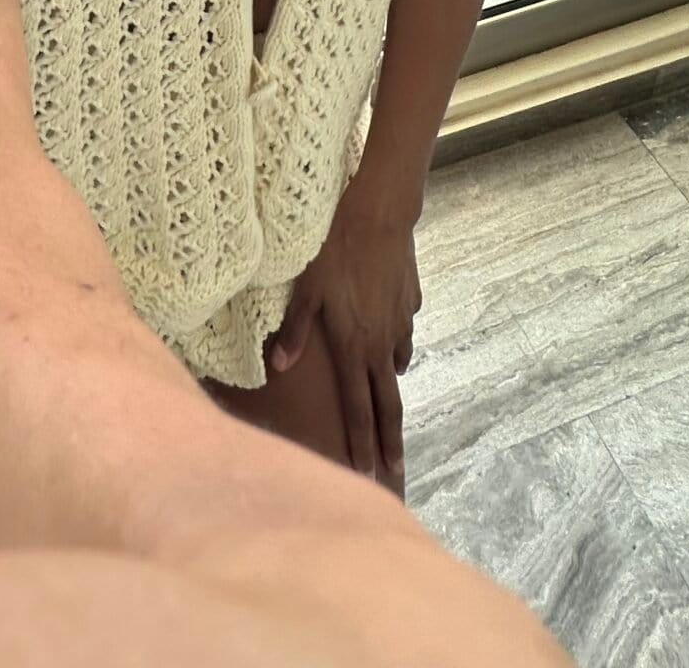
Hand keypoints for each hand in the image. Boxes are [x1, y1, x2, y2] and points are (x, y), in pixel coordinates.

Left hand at [267, 209, 420, 496]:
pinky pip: (404, 332)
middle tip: (396, 471)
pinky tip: (390, 337)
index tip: (370, 476)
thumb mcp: (304, 289)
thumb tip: (277, 368)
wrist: (379, 213)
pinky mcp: (411, 300)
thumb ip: (293, 331)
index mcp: (354, 347)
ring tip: (385, 400)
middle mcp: (382, 343)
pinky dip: (396, 344)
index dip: (361, 443)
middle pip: (389, 404)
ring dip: (391, 386)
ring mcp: (401, 322)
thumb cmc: (334, 249)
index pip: (358, 408)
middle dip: (391, 441)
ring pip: (397, 364)